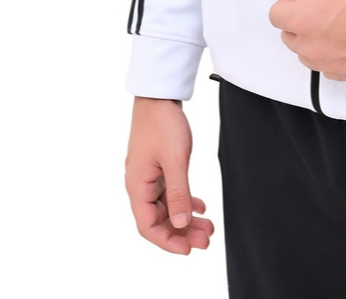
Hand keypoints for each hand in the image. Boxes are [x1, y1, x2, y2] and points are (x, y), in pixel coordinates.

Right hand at [125, 97, 213, 254]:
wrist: (159, 96)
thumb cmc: (162, 123)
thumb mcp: (175, 159)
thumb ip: (178, 192)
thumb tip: (180, 223)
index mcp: (137, 186)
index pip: (148, 227)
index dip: (168, 241)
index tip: (189, 249)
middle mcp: (140, 185)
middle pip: (159, 220)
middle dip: (182, 233)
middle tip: (206, 240)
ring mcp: (149, 176)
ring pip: (167, 207)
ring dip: (186, 219)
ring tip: (207, 227)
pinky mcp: (158, 168)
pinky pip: (170, 192)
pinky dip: (185, 201)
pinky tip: (200, 206)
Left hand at [268, 0, 345, 80]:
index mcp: (304, 20)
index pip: (277, 14)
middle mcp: (314, 48)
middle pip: (290, 34)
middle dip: (302, 15)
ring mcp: (333, 63)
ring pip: (307, 53)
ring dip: (315, 35)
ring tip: (339, 14)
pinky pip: (328, 67)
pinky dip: (332, 53)